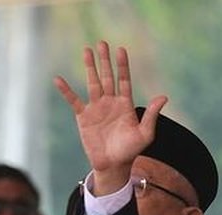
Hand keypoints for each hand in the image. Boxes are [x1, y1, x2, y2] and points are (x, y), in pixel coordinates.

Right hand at [54, 42, 165, 194]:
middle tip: (101, 43)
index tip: (121, 50)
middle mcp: (110, 102)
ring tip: (86, 50)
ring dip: (89, 67)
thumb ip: (151, 115)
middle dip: (104, 60)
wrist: (113, 165)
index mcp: (125, 104)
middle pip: (107, 77)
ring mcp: (96, 108)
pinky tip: (58, 80)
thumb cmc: (130, 151)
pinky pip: (74, 100)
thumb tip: (163, 97)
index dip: (122, 66)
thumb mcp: (145, 134)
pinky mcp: (83, 117)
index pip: (124, 80)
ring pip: (92, 83)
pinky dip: (66, 91)